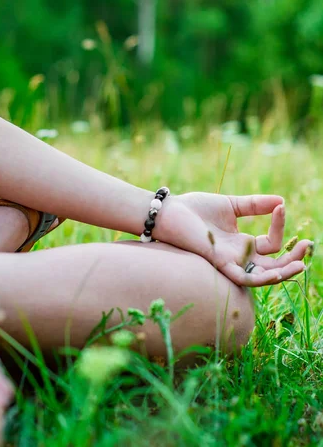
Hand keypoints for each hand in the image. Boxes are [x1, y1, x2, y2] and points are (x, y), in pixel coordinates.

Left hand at [158, 193, 309, 286]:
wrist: (170, 212)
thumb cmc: (195, 209)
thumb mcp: (231, 204)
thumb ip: (255, 205)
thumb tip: (281, 201)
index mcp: (242, 243)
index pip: (271, 244)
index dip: (280, 227)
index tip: (281, 206)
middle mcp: (239, 256)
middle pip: (273, 266)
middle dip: (293, 259)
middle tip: (307, 246)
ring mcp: (230, 262)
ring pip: (262, 277)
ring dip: (283, 273)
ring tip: (300, 264)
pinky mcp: (219, 264)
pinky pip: (243, 278)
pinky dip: (261, 277)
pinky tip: (276, 270)